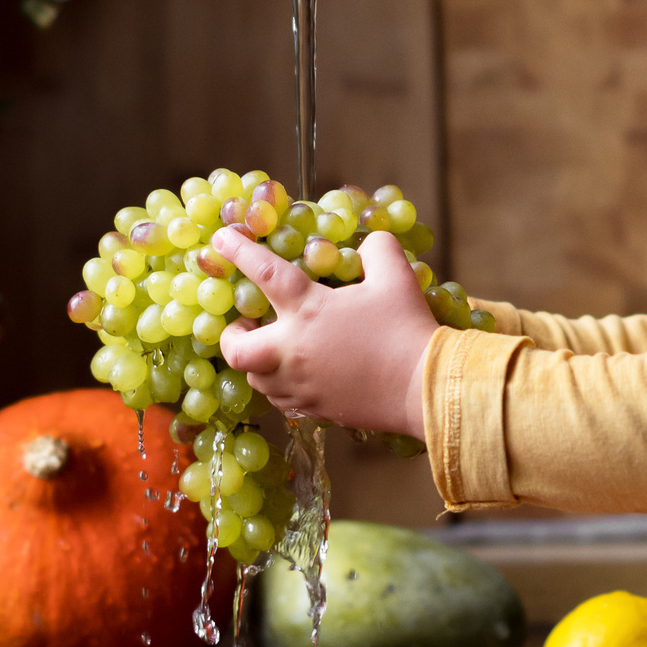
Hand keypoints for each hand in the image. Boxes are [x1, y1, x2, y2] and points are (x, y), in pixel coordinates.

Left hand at [215, 227, 436, 437]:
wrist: (424, 388)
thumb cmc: (406, 329)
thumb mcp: (395, 277)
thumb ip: (377, 250)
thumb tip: (368, 244)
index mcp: (306, 310)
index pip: (263, 272)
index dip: (238, 251)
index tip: (221, 238)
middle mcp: (293, 350)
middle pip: (236, 350)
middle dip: (231, 335)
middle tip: (245, 324)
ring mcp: (301, 385)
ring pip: (257, 378)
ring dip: (258, 361)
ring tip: (275, 348)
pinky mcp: (315, 408)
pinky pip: (283, 400)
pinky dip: (281, 385)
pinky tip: (300, 374)